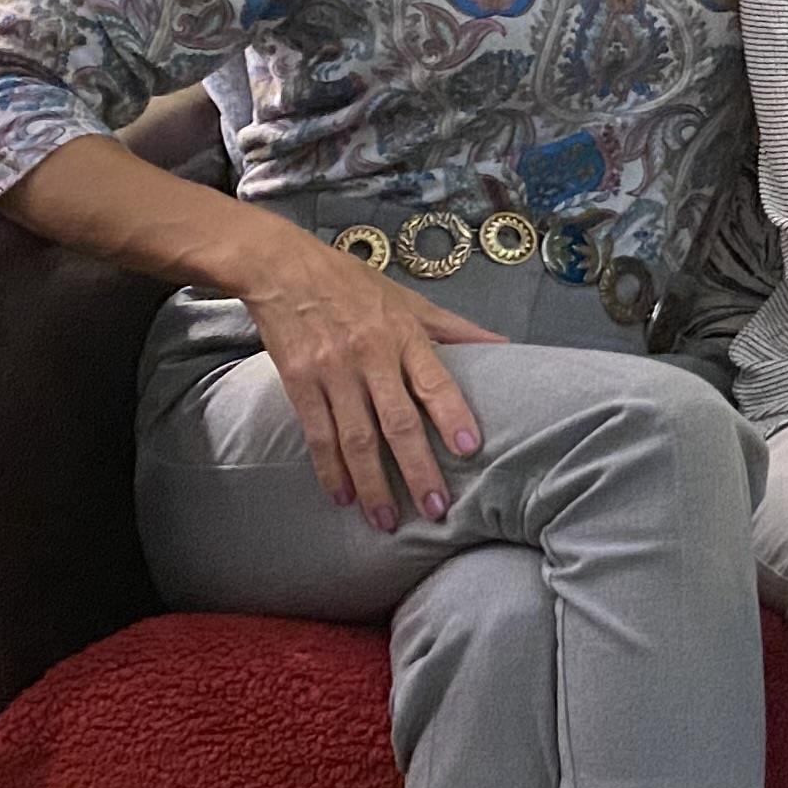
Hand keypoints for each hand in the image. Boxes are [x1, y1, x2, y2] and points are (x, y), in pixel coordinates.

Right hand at [232, 223, 504, 521]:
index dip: (453, 416)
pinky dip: (330, 469)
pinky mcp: (299, 382)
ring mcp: (333, 371)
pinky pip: (318, 434)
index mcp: (403, 334)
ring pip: (357, 438)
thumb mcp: (410, 299)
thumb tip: (507, 345)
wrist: (281, 267)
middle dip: (418, 470)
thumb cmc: (352, 284)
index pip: (435, 381)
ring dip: (373, 484)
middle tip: (436, 509)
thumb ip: (456, 329)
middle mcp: (370, 354)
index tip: (470, 450)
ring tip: (387, 521)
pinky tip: (343, 497)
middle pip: (398, 421)